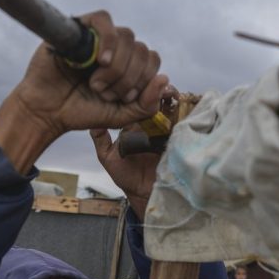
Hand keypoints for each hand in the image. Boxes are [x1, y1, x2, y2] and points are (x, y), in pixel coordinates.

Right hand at [0, 11, 169, 172]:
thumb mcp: (121, 116)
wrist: (47, 112)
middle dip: (128, 78)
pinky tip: (101, 60)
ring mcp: (98, 37)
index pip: (152, 58)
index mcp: (127, 64)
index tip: (125, 98)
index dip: (144, 79)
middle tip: (106, 94)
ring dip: (116, 67)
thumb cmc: (82, 111)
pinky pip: (103, 19)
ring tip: (96, 84)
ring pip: (126, 36)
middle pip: (141, 48)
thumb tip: (165, 79)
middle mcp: (115, 47)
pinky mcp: (79, 27)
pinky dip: (107, 40)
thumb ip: (146, 104)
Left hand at [91, 86, 176, 219]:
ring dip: (173, 97)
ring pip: (172, 106)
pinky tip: (183, 106)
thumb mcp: (108, 157)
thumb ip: (101, 139)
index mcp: (135, 123)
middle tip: (159, 86)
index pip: (138, 101)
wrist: (145, 194)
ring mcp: (167, 130)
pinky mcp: (180, 138)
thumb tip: (92, 122)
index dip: (141, 90)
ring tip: (171, 94)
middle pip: (157, 99)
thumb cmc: (127, 176)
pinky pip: (185, 122)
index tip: (141, 84)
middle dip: (160, 90)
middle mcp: (152, 123)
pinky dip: (186, 111)